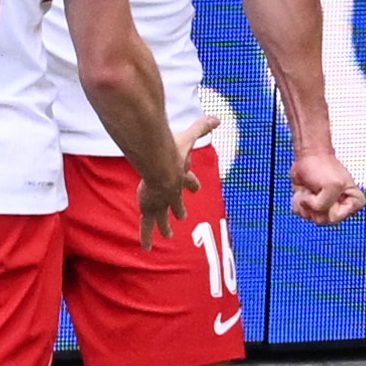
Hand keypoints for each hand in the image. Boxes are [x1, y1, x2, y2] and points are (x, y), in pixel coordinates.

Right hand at [134, 116, 216, 247]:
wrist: (160, 164)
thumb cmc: (172, 149)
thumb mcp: (188, 137)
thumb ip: (202, 127)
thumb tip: (218, 116)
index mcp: (181, 176)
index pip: (189, 181)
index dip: (192, 183)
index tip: (196, 188)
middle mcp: (173, 193)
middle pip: (177, 203)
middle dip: (179, 209)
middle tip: (183, 216)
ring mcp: (162, 203)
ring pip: (163, 219)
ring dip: (165, 227)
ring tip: (168, 236)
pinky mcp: (150, 209)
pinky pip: (147, 227)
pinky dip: (147, 237)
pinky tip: (147, 249)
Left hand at [288, 143, 365, 226]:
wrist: (309, 156)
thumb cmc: (323, 166)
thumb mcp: (332, 186)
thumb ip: (324, 206)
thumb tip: (310, 211)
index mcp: (354, 203)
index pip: (336, 217)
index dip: (327, 205)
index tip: (329, 189)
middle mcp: (341, 208)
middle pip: (324, 220)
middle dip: (315, 204)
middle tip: (317, 189)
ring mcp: (326, 208)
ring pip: (312, 219)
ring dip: (306, 202)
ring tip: (310, 189)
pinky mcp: (312, 207)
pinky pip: (302, 215)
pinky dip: (298, 202)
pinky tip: (303, 192)